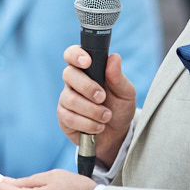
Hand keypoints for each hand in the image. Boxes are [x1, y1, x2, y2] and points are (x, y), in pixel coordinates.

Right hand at [58, 47, 136, 166]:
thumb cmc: (119, 108)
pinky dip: (88, 124)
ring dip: (92, 110)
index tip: (87, 62)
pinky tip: (99, 126)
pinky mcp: (64, 117)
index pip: (72, 54)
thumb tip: (114, 58)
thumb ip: (118, 77)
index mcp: (87, 70)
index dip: (76, 55)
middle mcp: (73, 82)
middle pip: (69, 74)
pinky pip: (69, 118)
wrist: (117, 134)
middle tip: (102, 97)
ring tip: (106, 116)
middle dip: (87, 87)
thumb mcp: (126, 93)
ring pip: (70, 99)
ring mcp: (66, 99)